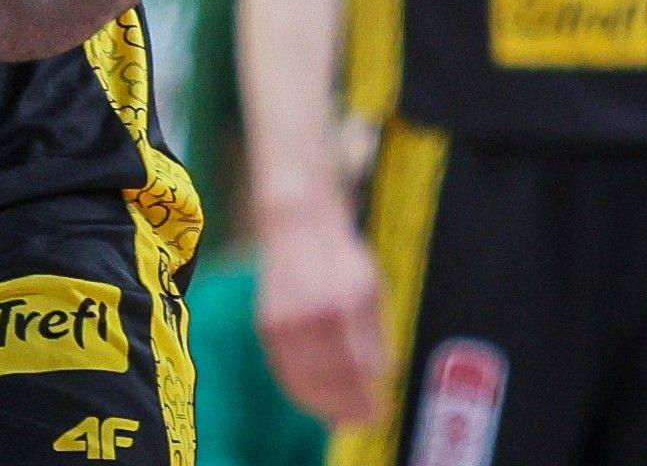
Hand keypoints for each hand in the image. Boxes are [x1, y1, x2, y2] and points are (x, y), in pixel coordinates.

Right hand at [256, 204, 390, 428]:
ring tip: (341, 415)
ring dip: (325, 405)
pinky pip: (284, 370)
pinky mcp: (267, 324)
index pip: (359, 369)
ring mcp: (285, 320)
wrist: (296, 228)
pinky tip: (315, 398)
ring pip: (305, 381)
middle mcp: (312, 314)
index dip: (368, 397)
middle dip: (349, 407)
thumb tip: (378, 378)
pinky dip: (300, 390)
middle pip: (332, 380)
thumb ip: (375, 335)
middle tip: (365, 419)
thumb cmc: (341, 261)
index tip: (379, 413)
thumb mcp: (371, 290)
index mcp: (345, 304)